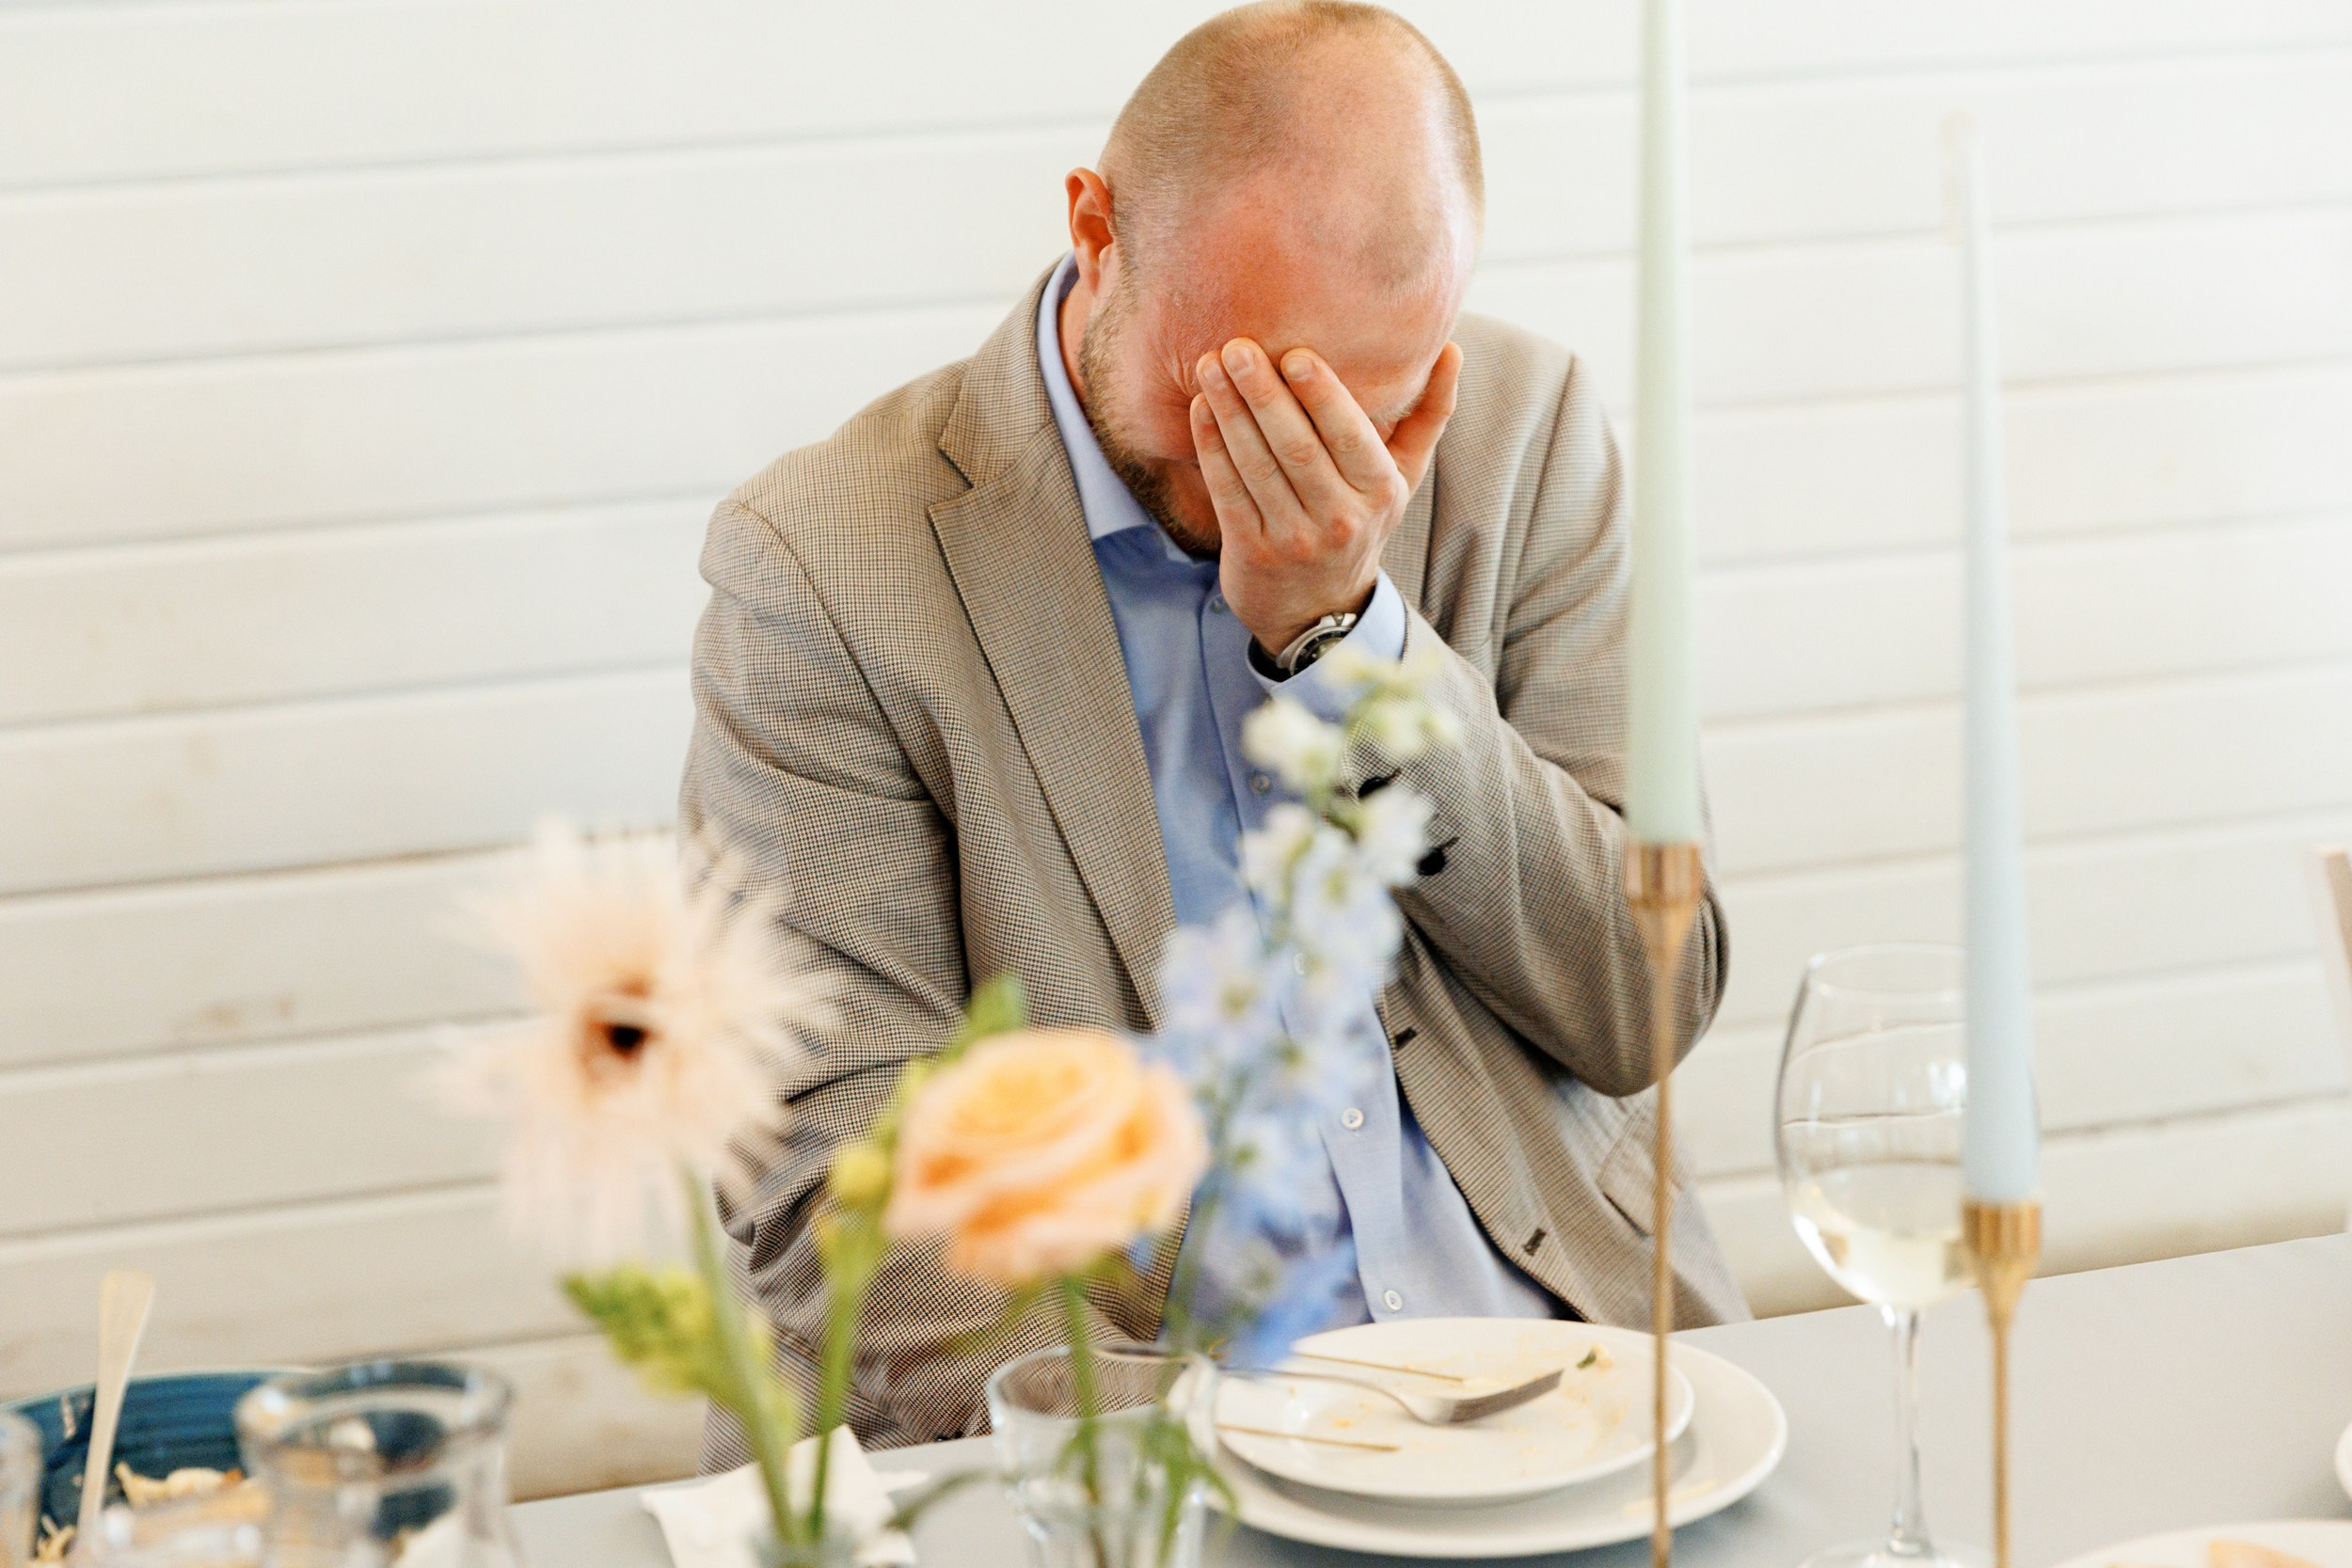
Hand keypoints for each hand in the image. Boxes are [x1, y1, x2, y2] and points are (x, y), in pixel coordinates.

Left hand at [1191, 336, 1461, 655]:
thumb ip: (1429, 414)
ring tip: (1210, 364)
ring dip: (1230, 412)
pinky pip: (1229, 491)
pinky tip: (1202, 408)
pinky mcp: (1253, 552)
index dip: (1321, 395)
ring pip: (1258, 465)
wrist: (1320, 609)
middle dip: (1264, 394)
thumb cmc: (1361, 518)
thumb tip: (1451, 351)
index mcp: (1381, 491)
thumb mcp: (1403, 476)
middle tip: (1238, 347)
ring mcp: (1294, 539)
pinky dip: (1212, 447)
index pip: (1349, 436)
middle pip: (1297, 447)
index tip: (1293, 354)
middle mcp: (1341, 519)